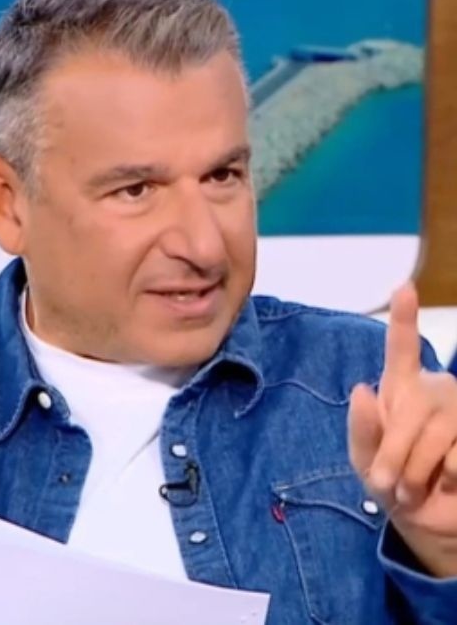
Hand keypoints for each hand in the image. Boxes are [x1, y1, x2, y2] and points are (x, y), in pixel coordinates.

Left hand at [349, 283, 456, 576]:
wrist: (426, 519)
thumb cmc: (390, 481)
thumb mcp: (363, 459)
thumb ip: (361, 428)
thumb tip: (362, 388)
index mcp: (401, 390)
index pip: (401, 350)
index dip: (406, 319)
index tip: (404, 288)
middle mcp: (437, 393)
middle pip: (413, 408)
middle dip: (393, 450)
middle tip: (383, 482)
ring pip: (438, 432)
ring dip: (415, 468)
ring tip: (408, 487)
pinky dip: (445, 477)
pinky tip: (444, 484)